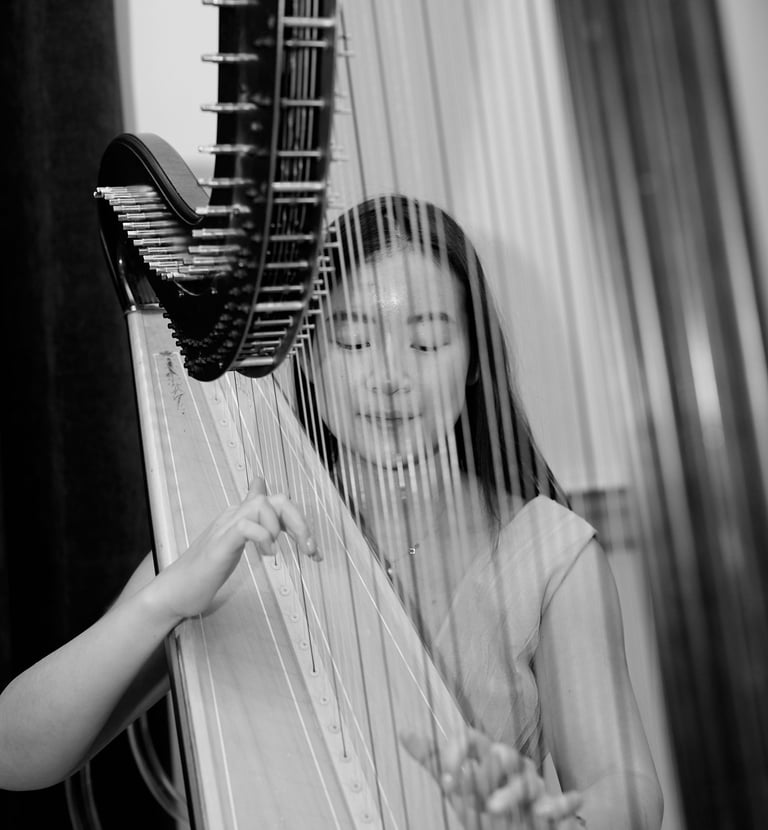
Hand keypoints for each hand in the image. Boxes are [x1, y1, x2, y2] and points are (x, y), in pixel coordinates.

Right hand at [146, 478, 318, 622]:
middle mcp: (234, 516)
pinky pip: (246, 527)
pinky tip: (267, 555)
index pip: (275, 499)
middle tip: (309, 549)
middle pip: (276, 499)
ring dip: (281, 528)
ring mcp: (226, 528)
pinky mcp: (220, 544)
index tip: (311, 546)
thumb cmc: (205, 570)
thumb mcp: (235, 543)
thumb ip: (252, 522)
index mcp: (240, 516)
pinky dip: (263, 538)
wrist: (174, 591)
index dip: (299, 518)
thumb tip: (262, 498)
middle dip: (300, 521)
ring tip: (278, 551)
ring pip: (262, 505)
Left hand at [401, 727, 582, 827]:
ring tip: (493, 807)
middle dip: (487, 768)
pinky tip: (545, 814)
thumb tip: (403, 732)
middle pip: (502, 756)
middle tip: (469, 778)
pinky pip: (564, 803)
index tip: (443, 777)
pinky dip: (559, 805)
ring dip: (510, 794)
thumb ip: (435, 760)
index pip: (471, 739)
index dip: (455, 752)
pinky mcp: (553, 810)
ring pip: (526, 782)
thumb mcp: (460, 785)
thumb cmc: (488, 802)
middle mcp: (511, 767)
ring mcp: (533, 788)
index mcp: (487, 756)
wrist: (519, 829)